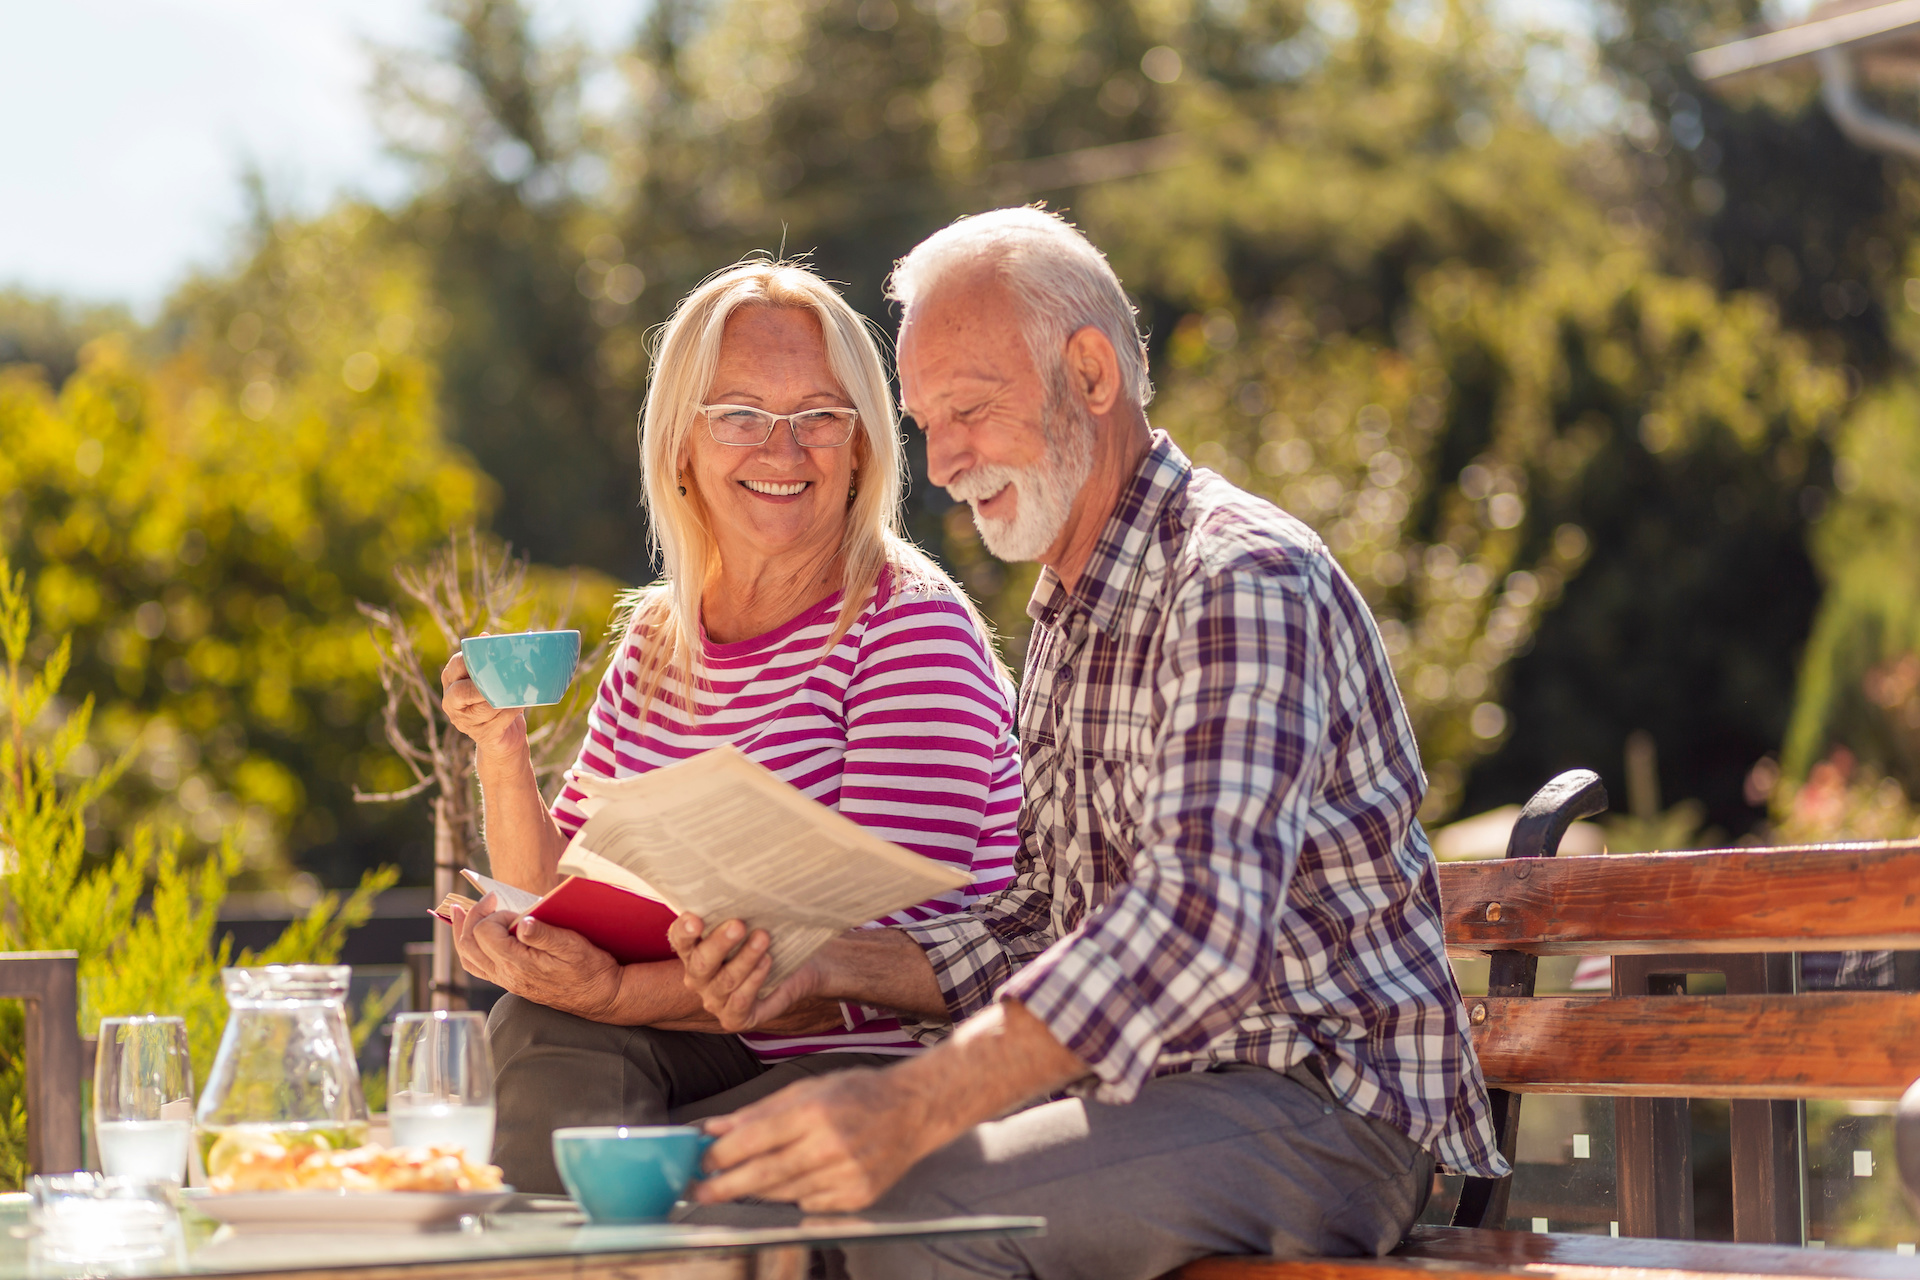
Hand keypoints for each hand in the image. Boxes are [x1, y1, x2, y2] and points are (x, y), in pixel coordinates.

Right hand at [440, 647, 526, 757]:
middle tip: (503, 679)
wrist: (504, 737)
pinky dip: (512, 711)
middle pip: (461, 692)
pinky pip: (499, 721)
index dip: (475, 660)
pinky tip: (520, 705)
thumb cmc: (495, 698)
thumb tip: (485, 636)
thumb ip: (487, 659)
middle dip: (484, 686)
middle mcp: (451, 702)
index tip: (494, 656)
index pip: (457, 665)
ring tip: (518, 690)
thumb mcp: (489, 678)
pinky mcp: (482, 736)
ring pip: (484, 707)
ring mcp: (464, 722)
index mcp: (451, 681)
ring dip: (504, 698)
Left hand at [448, 892, 623, 1020]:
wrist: (600, 995)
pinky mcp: (512, 983)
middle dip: (471, 917)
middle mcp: (507, 975)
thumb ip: (545, 934)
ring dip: (463, 933)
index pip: (485, 933)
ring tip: (462, 913)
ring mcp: (508, 981)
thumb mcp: (573, 946)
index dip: (495, 914)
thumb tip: (521, 922)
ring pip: (469, 959)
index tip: (514, 908)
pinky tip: (476, 937)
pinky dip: (471, 948)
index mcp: (518, 963)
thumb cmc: (590, 968)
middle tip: (486, 899)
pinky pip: (479, 967)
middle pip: (469, 945)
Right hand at [669, 914, 825, 1031]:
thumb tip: (740, 885)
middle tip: (738, 925)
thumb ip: (736, 911)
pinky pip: (740, 1002)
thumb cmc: (768, 938)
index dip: (684, 930)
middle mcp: (699, 977)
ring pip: (725, 981)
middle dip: (720, 943)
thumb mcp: (752, 921)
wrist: (802, 967)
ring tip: (763, 939)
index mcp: (694, 950)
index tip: (695, 919)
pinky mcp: (734, 1018)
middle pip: (702, 962)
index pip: (680, 939)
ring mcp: (715, 1000)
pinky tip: (767, 963)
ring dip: (745, 959)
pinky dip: (754, 981)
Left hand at [694, 1067, 933, 1210]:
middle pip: (764, 1175)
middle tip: (701, 1192)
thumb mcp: (808, 1088)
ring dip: (759, 1188)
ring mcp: (847, 1175)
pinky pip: (810, 1203)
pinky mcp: (858, 1197)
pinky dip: (797, 1192)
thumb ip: (759, 1111)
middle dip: (725, 1186)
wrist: (914, 1110)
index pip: (755, 1139)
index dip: (722, 1154)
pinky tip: (802, 1174)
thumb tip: (715, 1129)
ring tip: (746, 1179)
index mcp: (816, 1111)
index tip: (701, 1162)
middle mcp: (831, 1145)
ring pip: (784, 1192)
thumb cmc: (859, 1093)